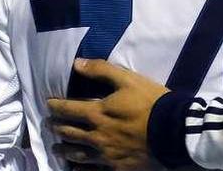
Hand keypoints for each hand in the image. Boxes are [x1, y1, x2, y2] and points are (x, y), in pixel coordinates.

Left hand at [47, 59, 169, 170]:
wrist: (173, 130)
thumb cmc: (152, 102)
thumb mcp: (129, 80)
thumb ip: (102, 70)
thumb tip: (77, 63)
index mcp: (98, 113)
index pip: (68, 109)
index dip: (55, 106)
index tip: (48, 104)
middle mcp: (96, 136)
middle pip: (69, 132)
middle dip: (57, 127)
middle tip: (49, 124)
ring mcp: (106, 155)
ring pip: (77, 154)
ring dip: (64, 149)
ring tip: (57, 148)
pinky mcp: (117, 167)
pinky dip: (81, 168)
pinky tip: (76, 168)